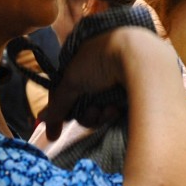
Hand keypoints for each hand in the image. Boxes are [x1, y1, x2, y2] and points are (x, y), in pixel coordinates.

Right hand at [40, 28, 164, 139]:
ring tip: (107, 109)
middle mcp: (99, 71)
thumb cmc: (101, 60)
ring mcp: (116, 83)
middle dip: (85, 114)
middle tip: (92, 112)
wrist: (139, 58)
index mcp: (84, 60)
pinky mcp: (131, 94)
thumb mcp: (72, 79)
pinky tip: (117, 109)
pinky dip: (112, 112)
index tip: (60, 127)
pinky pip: (114, 111)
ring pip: (99, 111)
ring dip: (98, 115)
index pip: (67, 91)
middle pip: (83, 105)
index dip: (64, 109)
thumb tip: (46, 126)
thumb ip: (57, 104)